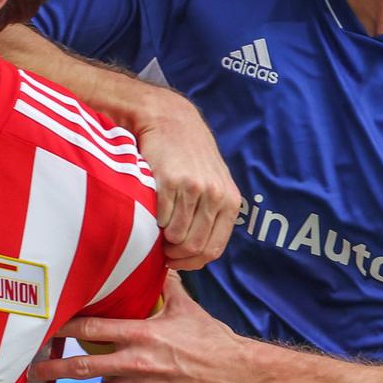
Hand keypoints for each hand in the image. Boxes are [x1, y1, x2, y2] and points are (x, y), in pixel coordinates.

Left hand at [37, 273, 261, 382]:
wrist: (237, 374)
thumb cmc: (212, 338)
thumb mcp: (186, 306)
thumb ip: (166, 285)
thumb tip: (157, 260)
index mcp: (141, 333)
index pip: (93, 327)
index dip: (65, 326)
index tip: (43, 326)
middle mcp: (136, 361)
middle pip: (85, 365)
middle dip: (54, 368)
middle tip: (29, 370)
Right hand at [134, 90, 240, 268]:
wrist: (170, 121)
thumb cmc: (189, 157)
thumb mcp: (214, 183)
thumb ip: (213, 215)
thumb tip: (198, 253)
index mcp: (230, 201)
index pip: (214, 249)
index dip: (192, 262)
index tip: (177, 260)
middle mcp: (216, 196)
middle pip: (195, 247)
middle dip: (176, 256)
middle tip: (161, 249)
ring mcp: (194, 189)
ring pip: (177, 237)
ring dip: (162, 240)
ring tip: (156, 229)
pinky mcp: (171, 182)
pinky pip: (161, 219)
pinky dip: (153, 222)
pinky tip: (151, 211)